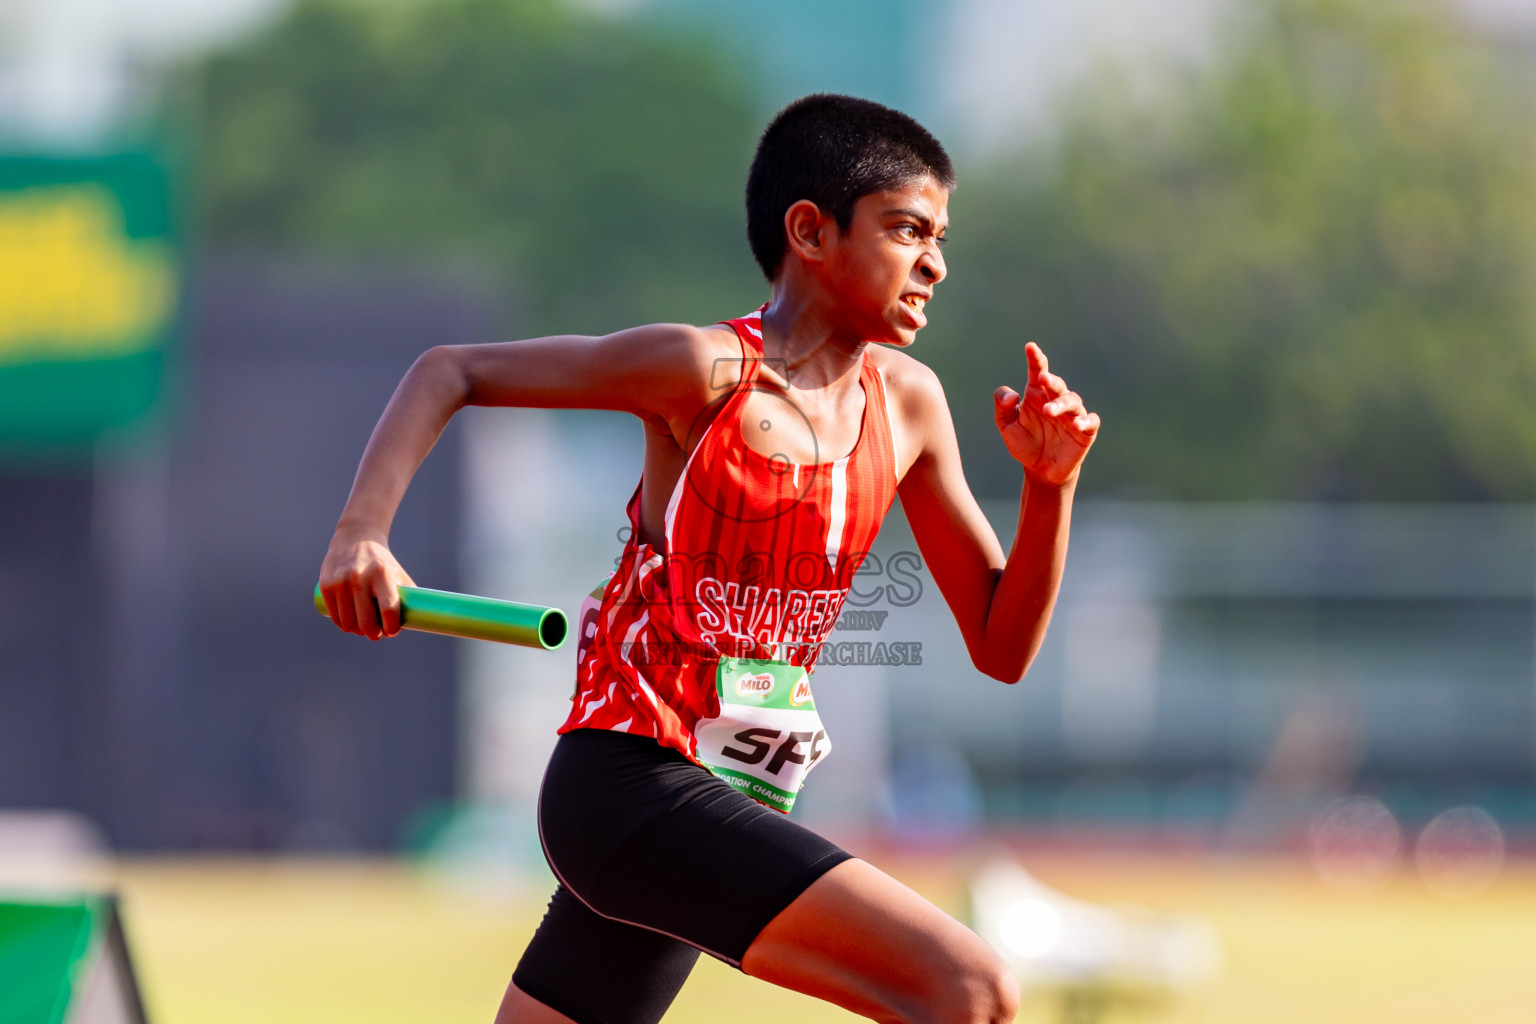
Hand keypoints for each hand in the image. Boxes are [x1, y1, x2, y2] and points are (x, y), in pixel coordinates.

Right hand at [318, 531, 416, 639]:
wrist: (355, 538)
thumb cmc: (381, 562)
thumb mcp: (397, 573)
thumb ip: (407, 596)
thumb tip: (417, 621)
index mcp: (382, 574)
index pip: (389, 609)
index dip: (391, 627)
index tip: (392, 632)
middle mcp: (359, 577)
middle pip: (367, 622)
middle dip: (374, 634)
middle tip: (377, 634)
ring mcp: (340, 582)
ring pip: (349, 623)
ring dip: (357, 631)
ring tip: (364, 628)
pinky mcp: (325, 585)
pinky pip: (335, 617)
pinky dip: (343, 625)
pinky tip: (350, 624)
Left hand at [994, 342, 1099, 486]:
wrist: (1040, 470)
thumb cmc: (1024, 443)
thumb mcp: (1006, 425)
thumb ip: (1003, 406)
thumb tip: (1013, 395)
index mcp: (1036, 394)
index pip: (1037, 371)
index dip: (1035, 358)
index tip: (1030, 347)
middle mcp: (1056, 400)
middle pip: (1056, 385)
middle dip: (1051, 380)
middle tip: (1041, 379)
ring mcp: (1072, 415)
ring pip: (1072, 401)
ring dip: (1061, 404)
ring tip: (1049, 411)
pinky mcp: (1085, 431)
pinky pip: (1090, 421)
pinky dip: (1086, 421)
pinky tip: (1076, 424)